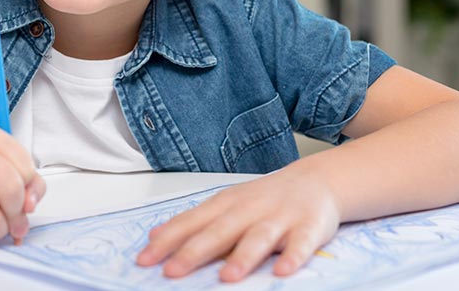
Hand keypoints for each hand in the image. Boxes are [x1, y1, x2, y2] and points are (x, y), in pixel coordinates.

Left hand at [136, 168, 340, 281]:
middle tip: (171, 272)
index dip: (166, 241)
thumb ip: (193, 222)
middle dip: (194, 252)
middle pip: (218, 231)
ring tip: (226, 278)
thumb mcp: (225, 205)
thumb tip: (154, 236)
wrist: (315, 180)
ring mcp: (279, 217)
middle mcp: (248, 209)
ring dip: (243, 257)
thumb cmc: (263, 198)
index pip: (190, 223)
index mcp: (224, 204)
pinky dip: (293, 257)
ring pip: (258, 238)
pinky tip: (283, 272)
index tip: (143, 259)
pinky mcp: (308, 227)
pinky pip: (301, 244)